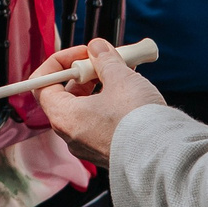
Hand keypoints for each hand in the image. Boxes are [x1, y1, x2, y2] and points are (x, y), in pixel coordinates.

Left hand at [33, 39, 166, 168]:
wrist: (165, 158)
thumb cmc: (138, 121)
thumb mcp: (120, 78)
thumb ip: (105, 60)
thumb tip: (97, 48)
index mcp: (64, 117)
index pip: (42, 85)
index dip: (60, 63)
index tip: (83, 54)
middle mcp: (71, 135)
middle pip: (67, 95)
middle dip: (87, 73)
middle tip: (108, 60)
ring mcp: (89, 146)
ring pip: (87, 108)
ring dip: (103, 86)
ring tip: (125, 72)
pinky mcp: (107, 151)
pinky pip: (101, 122)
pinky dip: (111, 104)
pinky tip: (131, 92)